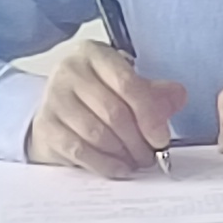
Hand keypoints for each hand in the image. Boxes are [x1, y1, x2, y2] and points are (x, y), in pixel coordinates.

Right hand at [26, 38, 186, 175]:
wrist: (56, 111)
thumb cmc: (97, 95)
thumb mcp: (125, 85)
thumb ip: (154, 92)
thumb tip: (177, 97)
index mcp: (94, 54)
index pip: (127, 83)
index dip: (149, 114)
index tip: (161, 138)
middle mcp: (70, 71)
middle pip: (113, 111)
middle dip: (138, 140)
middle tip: (151, 155)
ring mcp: (53, 99)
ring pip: (97, 133)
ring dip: (123, 154)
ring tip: (136, 162)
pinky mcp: (45, 126)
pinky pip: (79, 150)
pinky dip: (104, 164)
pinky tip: (119, 169)